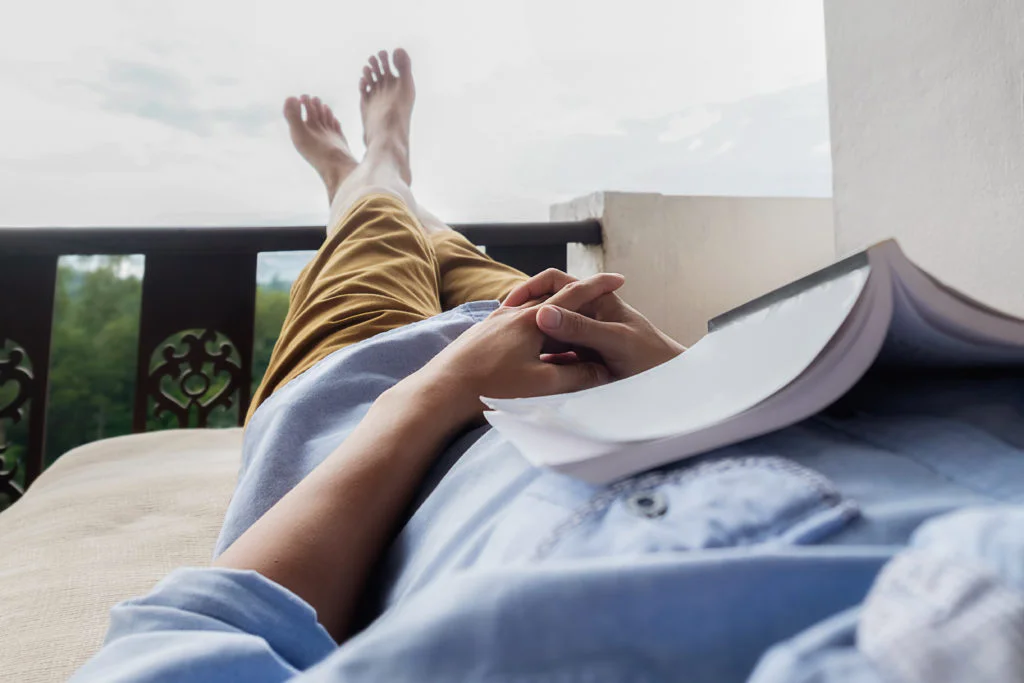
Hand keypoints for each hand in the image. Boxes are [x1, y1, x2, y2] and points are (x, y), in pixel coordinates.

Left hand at [406, 273, 626, 425]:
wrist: (441, 391)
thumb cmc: (492, 387)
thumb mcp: (542, 385)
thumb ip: (576, 376)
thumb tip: (603, 372)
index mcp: (532, 319)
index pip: (573, 295)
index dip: (598, 286)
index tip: (619, 278)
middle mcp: (513, 312)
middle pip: (553, 297)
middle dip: (577, 297)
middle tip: (600, 299)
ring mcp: (494, 319)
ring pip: (531, 307)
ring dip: (552, 309)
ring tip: (569, 319)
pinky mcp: (481, 331)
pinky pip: (513, 318)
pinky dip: (531, 320)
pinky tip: (531, 332)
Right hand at [505, 269, 685, 379]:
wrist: (670, 386)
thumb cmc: (650, 358)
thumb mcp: (614, 341)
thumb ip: (580, 328)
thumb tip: (543, 313)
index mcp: (594, 300)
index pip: (554, 282)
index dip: (530, 289)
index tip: (509, 306)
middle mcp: (585, 315)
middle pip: (545, 307)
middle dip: (523, 317)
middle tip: (497, 333)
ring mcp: (582, 338)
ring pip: (546, 334)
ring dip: (529, 341)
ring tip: (506, 356)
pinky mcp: (580, 360)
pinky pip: (553, 355)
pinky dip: (539, 360)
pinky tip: (524, 373)